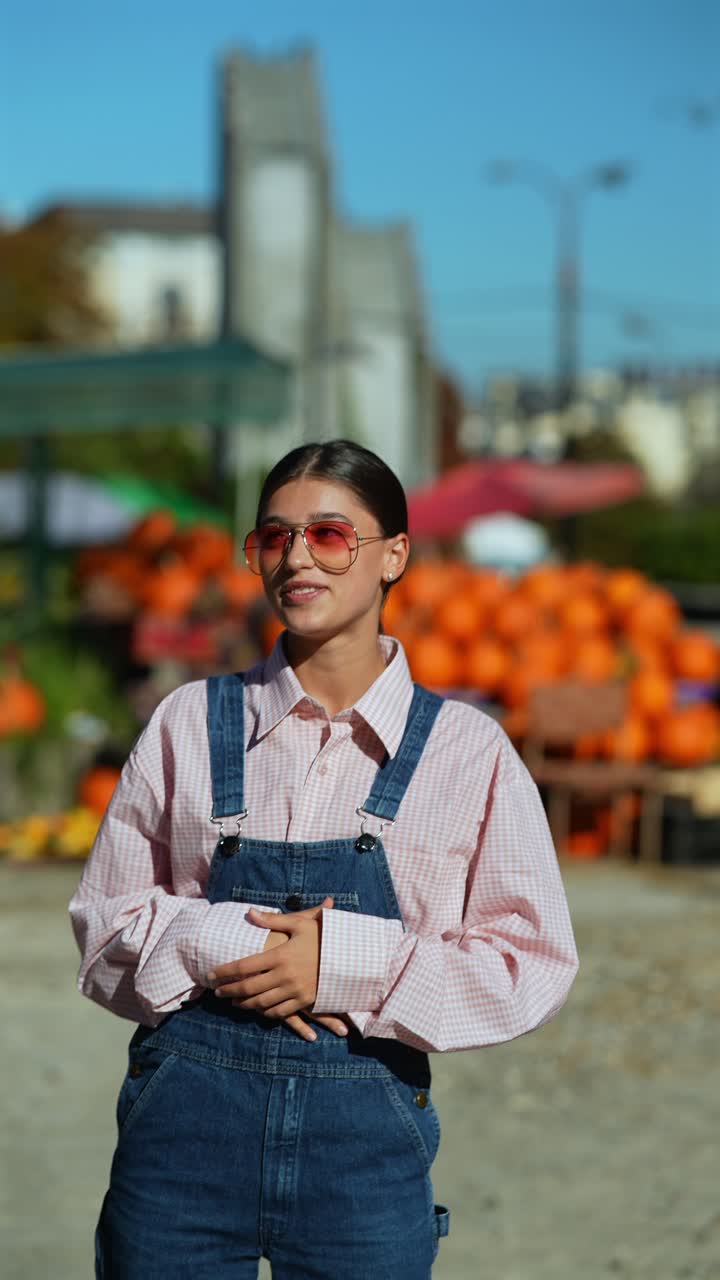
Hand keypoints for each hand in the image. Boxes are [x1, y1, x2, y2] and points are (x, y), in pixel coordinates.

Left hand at [208, 897, 329, 1022]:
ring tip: (232, 1001)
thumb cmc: (323, 937)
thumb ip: (272, 920)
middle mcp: (284, 975)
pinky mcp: (304, 1002)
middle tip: (216, 991)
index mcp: (280, 955)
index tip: (211, 975)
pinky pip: (279, 1012)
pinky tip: (257, 1008)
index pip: (244, 966)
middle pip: (248, 987)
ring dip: (243, 1003)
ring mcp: (294, 991)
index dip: (224, 972)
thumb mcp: (299, 924)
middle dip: (229, 990)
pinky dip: (264, 1012)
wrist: (351, 956)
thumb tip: (249, 912)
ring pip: (261, 1003)